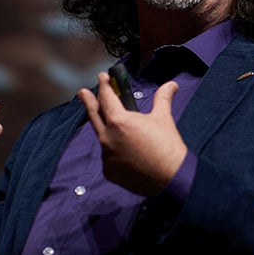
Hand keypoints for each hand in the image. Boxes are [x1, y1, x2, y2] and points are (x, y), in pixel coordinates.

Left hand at [78, 73, 187, 195]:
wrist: (170, 177)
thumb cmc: (167, 146)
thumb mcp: (163, 118)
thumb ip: (162, 98)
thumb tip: (171, 85)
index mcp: (119, 121)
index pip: (107, 97)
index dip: (104, 85)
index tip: (102, 77)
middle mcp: (107, 137)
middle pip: (94, 115)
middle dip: (88, 101)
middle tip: (82, 93)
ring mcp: (106, 156)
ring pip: (103, 137)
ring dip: (107, 129)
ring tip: (115, 127)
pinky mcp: (109, 171)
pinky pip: (109, 156)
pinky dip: (115, 150)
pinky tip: (127, 151)